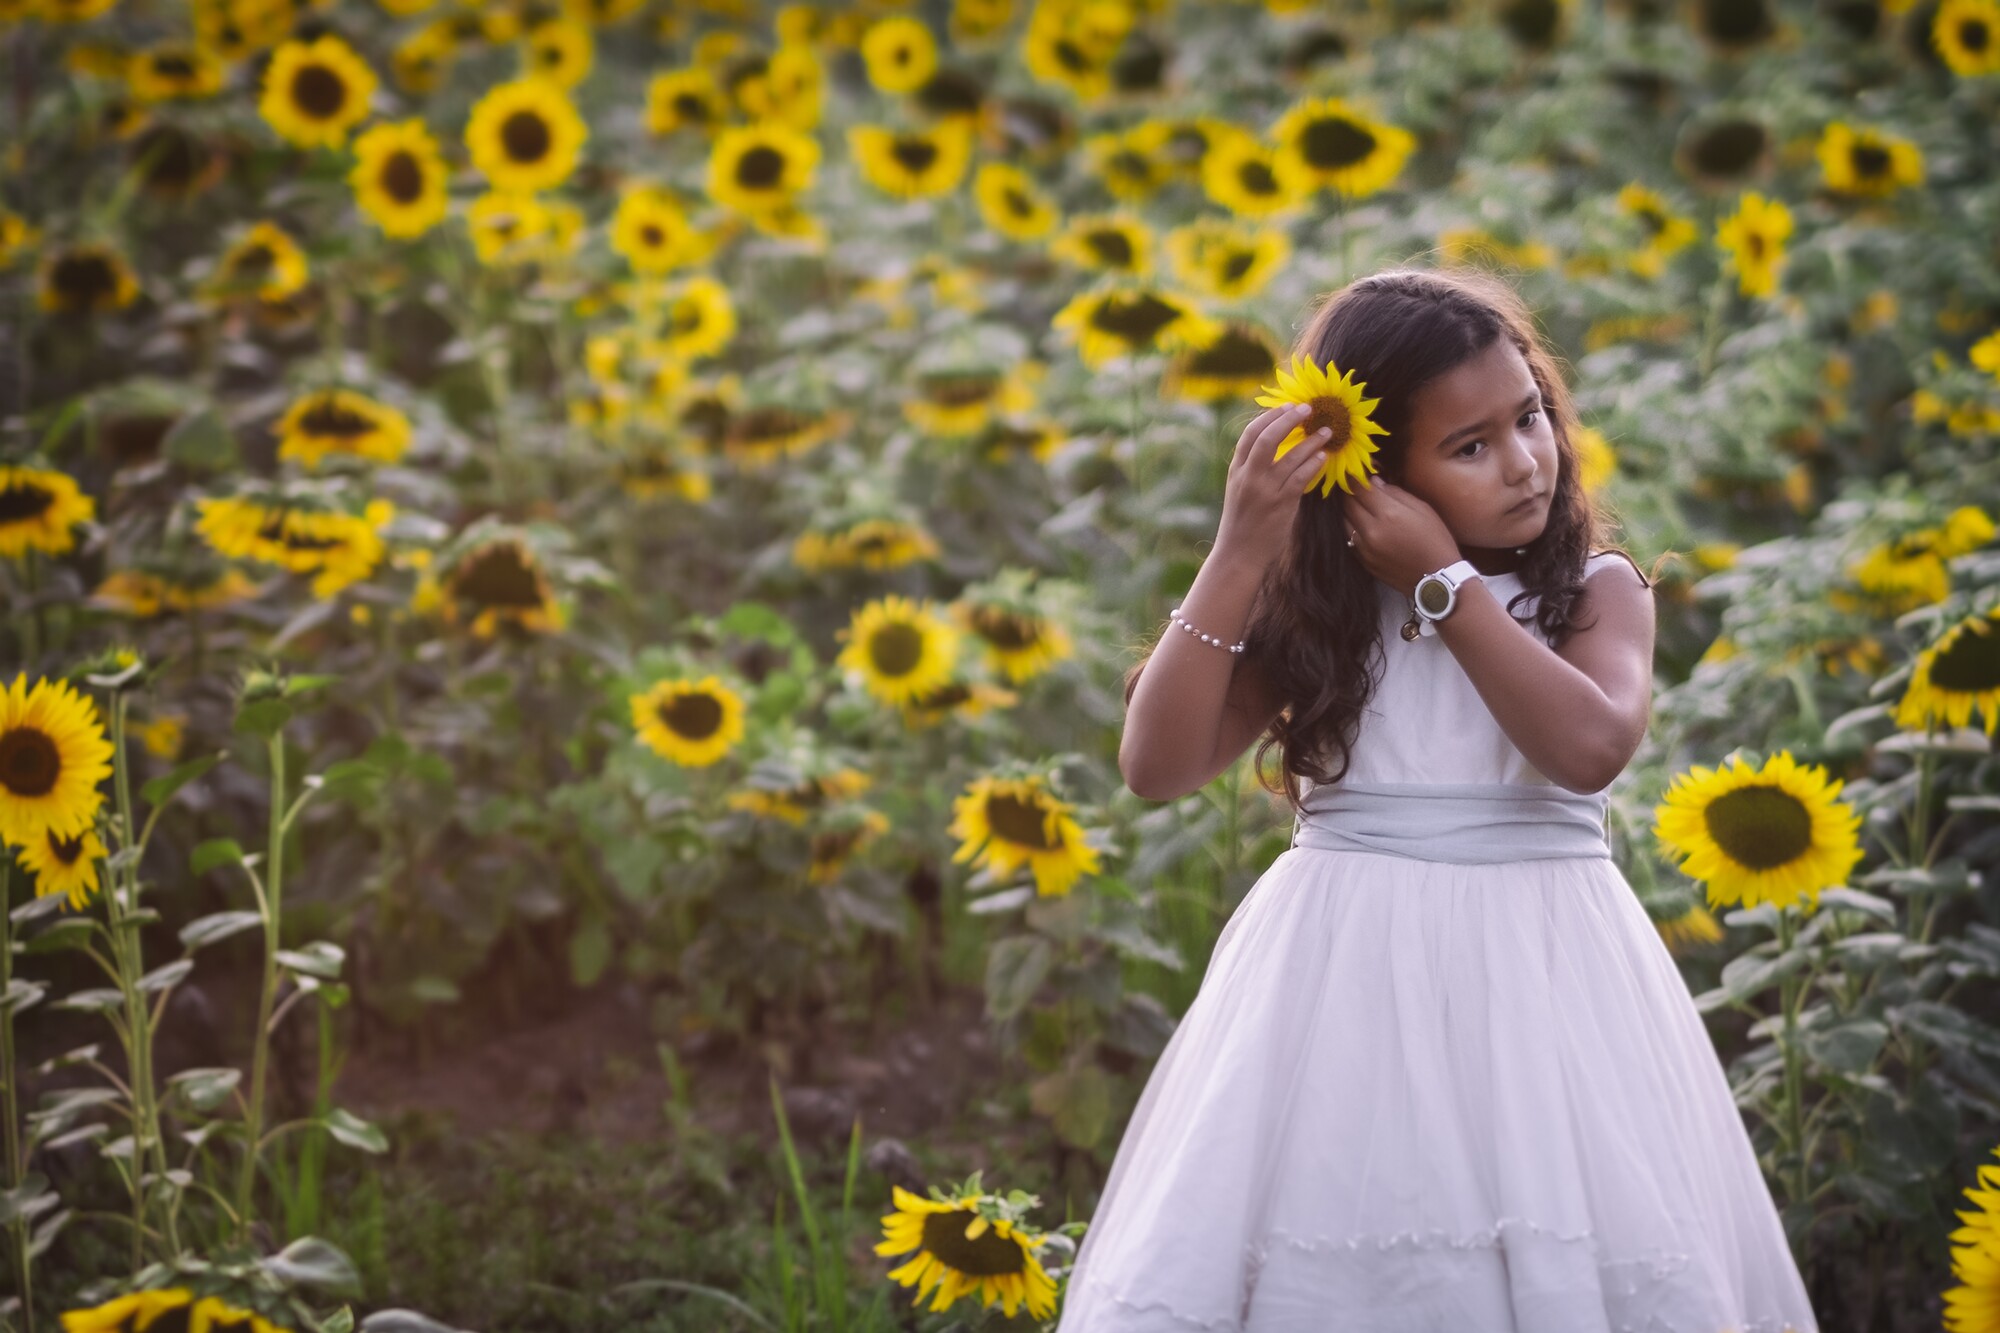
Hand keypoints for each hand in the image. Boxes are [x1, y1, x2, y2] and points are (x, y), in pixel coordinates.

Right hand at [1214, 402, 1332, 570]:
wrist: (1238, 553)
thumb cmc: (1242, 522)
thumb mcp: (1239, 490)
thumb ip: (1252, 468)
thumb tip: (1273, 446)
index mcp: (1236, 470)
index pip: (1250, 434)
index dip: (1269, 417)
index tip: (1287, 407)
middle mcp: (1249, 477)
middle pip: (1268, 438)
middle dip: (1289, 419)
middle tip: (1308, 409)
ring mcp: (1265, 490)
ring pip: (1290, 456)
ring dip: (1311, 440)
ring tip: (1326, 431)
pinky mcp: (1281, 504)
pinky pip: (1301, 477)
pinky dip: (1313, 464)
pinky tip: (1323, 457)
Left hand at [1341, 479, 1460, 599]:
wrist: (1436, 579)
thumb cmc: (1435, 539)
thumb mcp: (1422, 508)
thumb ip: (1395, 493)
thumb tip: (1373, 481)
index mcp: (1388, 514)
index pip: (1359, 488)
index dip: (1355, 476)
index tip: (1355, 470)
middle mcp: (1371, 531)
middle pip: (1348, 503)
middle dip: (1350, 491)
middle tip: (1356, 485)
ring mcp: (1364, 548)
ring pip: (1344, 521)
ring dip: (1349, 510)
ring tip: (1359, 504)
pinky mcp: (1363, 561)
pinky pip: (1349, 538)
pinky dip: (1353, 527)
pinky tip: (1363, 524)